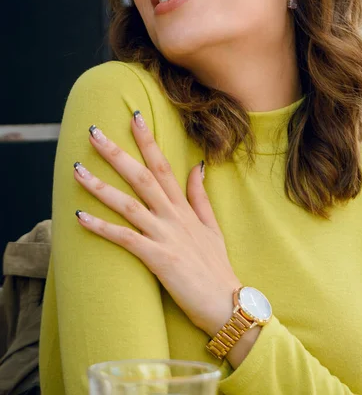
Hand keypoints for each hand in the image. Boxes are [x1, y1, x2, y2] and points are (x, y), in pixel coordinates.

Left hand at [73, 110, 241, 336]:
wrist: (227, 303)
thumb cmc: (217, 267)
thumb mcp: (212, 226)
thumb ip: (200, 196)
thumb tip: (198, 165)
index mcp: (184, 208)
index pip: (163, 165)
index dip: (147, 140)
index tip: (134, 116)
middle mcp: (173, 217)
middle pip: (142, 176)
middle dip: (116, 153)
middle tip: (93, 132)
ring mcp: (166, 236)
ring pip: (129, 204)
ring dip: (101, 186)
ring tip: (77, 170)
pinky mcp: (158, 259)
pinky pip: (125, 239)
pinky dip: (102, 228)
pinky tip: (80, 217)